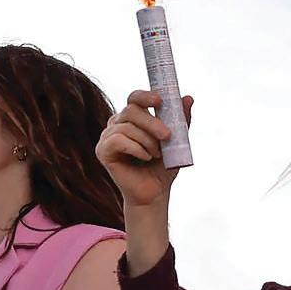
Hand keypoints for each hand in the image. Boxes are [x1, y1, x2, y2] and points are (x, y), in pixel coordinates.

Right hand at [98, 90, 186, 211]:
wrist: (155, 193)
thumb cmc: (162, 167)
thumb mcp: (176, 141)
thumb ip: (181, 120)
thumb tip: (188, 98)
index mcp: (132, 118)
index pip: (134, 98)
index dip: (145, 96)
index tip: (160, 101)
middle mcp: (117, 124)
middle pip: (131, 110)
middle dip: (152, 123)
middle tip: (167, 136)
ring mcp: (107, 136)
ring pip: (127, 127)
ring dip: (147, 141)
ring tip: (156, 155)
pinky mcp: (102, 151)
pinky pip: (118, 140)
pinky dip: (136, 149)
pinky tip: (145, 158)